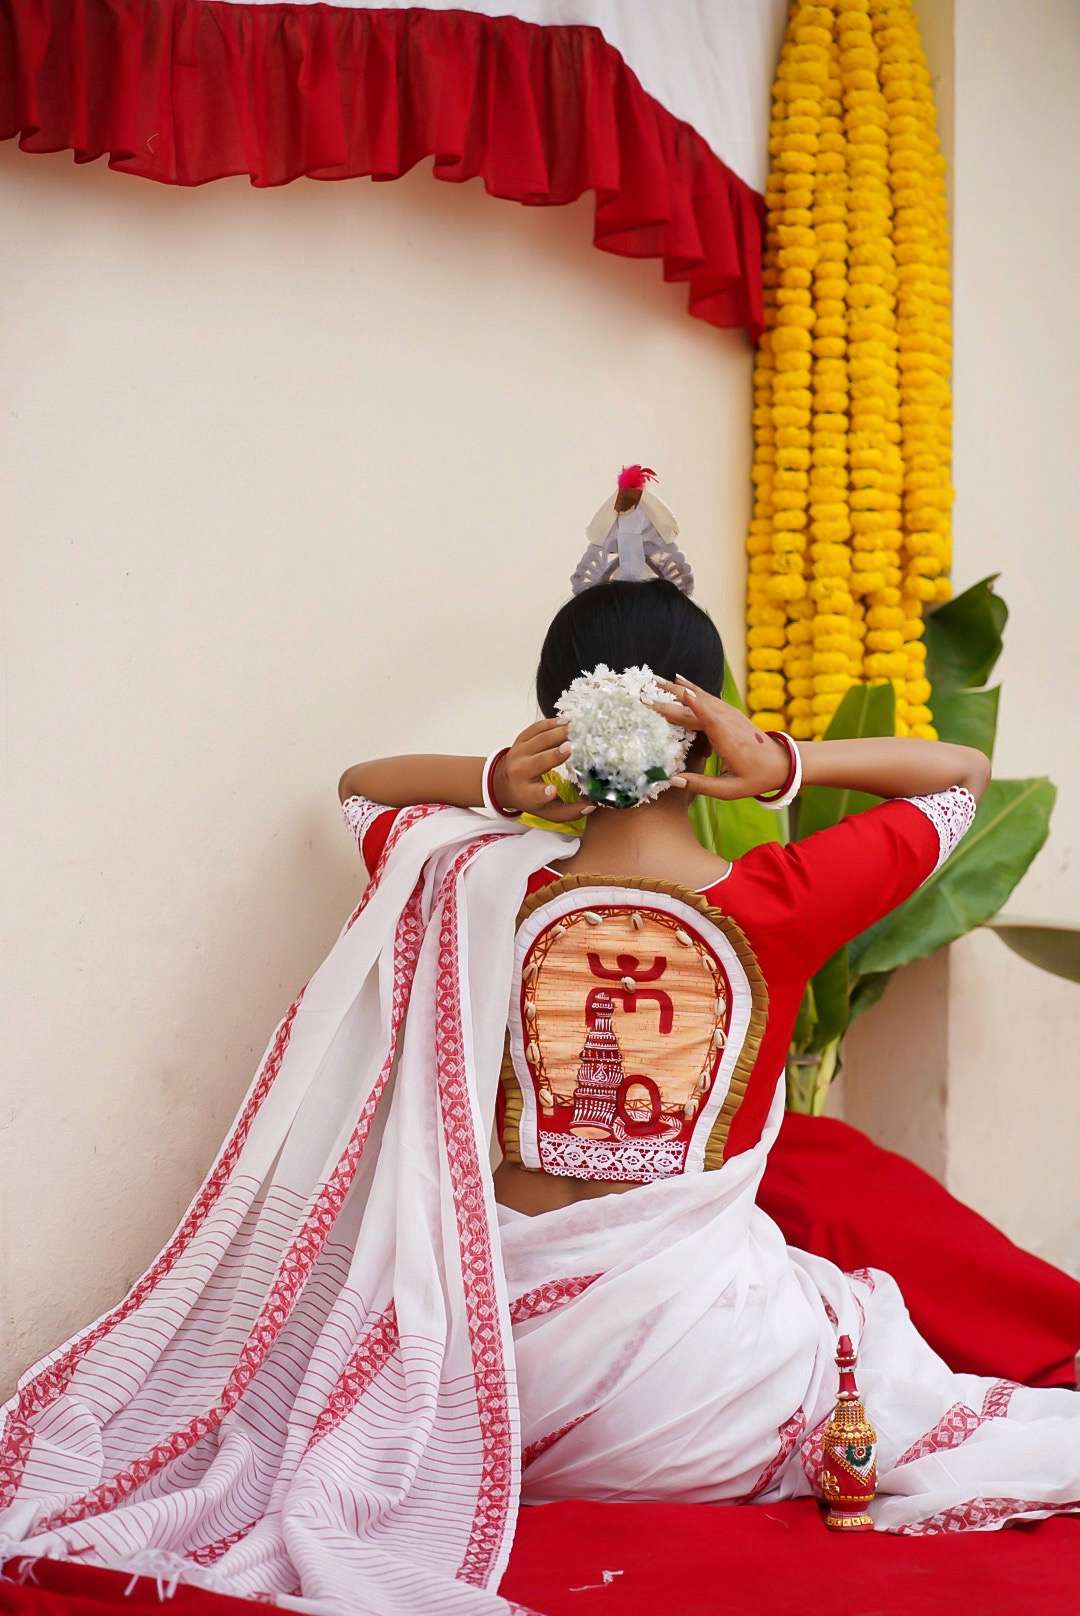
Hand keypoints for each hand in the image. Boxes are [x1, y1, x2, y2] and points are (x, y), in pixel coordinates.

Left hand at [494, 719, 595, 819]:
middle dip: (553, 755)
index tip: (553, 789)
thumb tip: (591, 806)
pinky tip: (566, 722)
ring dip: (557, 734)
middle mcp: (520, 772)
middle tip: (571, 748)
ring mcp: (519, 752)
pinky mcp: (521, 739)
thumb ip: (569, 812)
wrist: (503, 781)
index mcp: (527, 793)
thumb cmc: (529, 797)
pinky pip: (536, 728)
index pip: (535, 794)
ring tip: (575, 730)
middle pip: (538, 762)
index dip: (544, 792)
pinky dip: (550, 724)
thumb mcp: (547, 811)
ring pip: (539, 740)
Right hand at [649, 676, 791, 799]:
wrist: (782, 762)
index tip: (677, 693)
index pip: (709, 720)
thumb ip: (701, 785)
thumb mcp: (729, 790)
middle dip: (671, 699)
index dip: (693, 705)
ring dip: (677, 689)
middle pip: (697, 707)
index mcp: (729, 741)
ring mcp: (729, 714)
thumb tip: (672, 780)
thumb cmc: (756, 778)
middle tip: (646, 694)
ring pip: (701, 698)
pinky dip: (691, 689)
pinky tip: (679, 680)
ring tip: (655, 681)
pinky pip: (708, 698)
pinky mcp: (729, 712)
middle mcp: (728, 722)